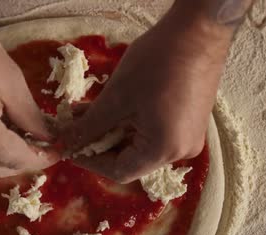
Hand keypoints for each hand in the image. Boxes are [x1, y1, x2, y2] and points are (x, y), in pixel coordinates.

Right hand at [0, 0, 58, 176]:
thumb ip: (32, 118)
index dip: (41, 158)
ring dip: (5, 156)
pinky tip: (1, 130)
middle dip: (24, 161)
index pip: (16, 160)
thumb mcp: (10, 82)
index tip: (59, 151)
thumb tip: (47, 138)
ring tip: (25, 135)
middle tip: (44, 145)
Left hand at [64, 1, 249, 182]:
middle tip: (73, 127)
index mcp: (164, 150)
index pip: (119, 171)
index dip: (90, 160)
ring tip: (85, 112)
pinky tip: (109, 107)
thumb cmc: (157, 63)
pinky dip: (129, 123)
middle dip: (98, 142)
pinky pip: (153, 132)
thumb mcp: (116, 97)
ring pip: (140, 144)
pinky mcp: (188, 123)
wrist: (199, 32)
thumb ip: (89, 126)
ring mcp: (187, 137)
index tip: (68, 146)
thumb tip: (66, 142)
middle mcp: (179, 152)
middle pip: (130, 159)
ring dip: (111, 131)